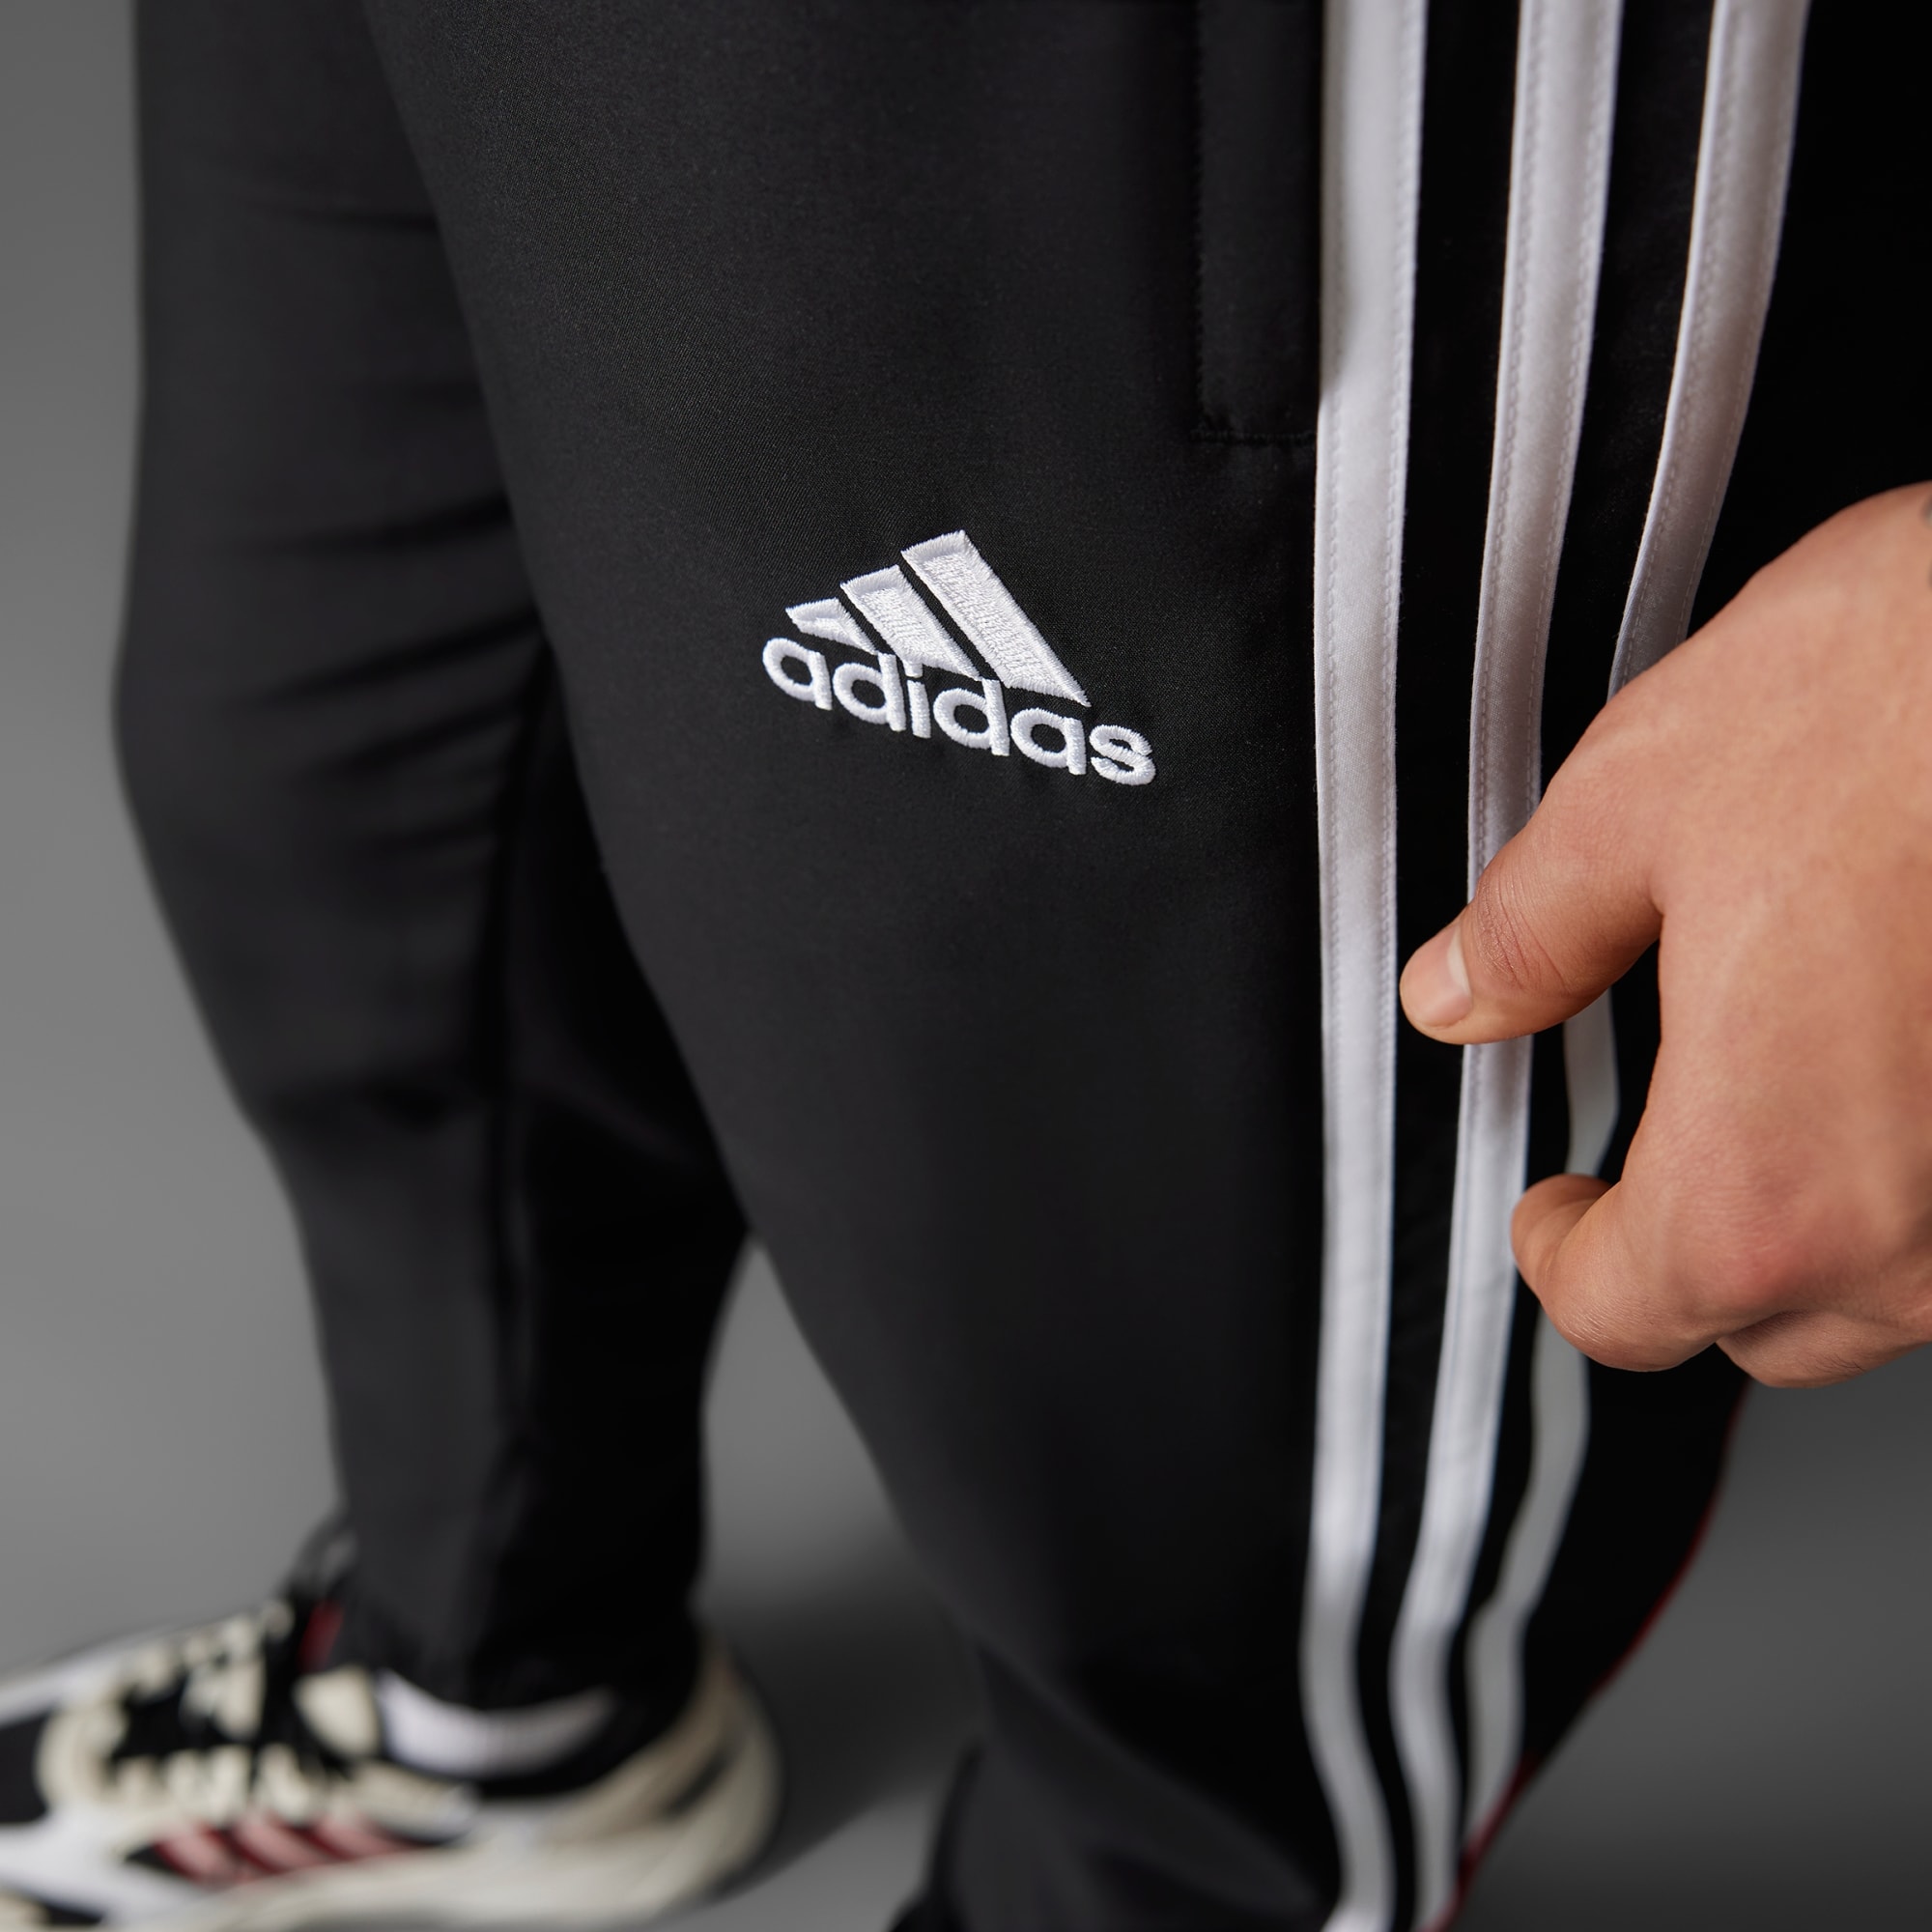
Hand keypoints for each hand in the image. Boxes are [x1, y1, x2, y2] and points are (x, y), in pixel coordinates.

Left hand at [1400, 484, 1931, 1387]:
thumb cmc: (1908, 696)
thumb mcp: (1641, 802)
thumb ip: (1531, 932)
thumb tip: (1456, 991)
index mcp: (1766, 1187)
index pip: (1623, 1315)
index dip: (1560, 1258)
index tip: (1551, 1206)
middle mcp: (1926, 1241)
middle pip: (1768, 1323)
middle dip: (1687, 1250)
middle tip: (1651, 1150)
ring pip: (1902, 1284)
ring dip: (1829, 1214)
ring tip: (1787, 1080)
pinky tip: (1910, 1044)